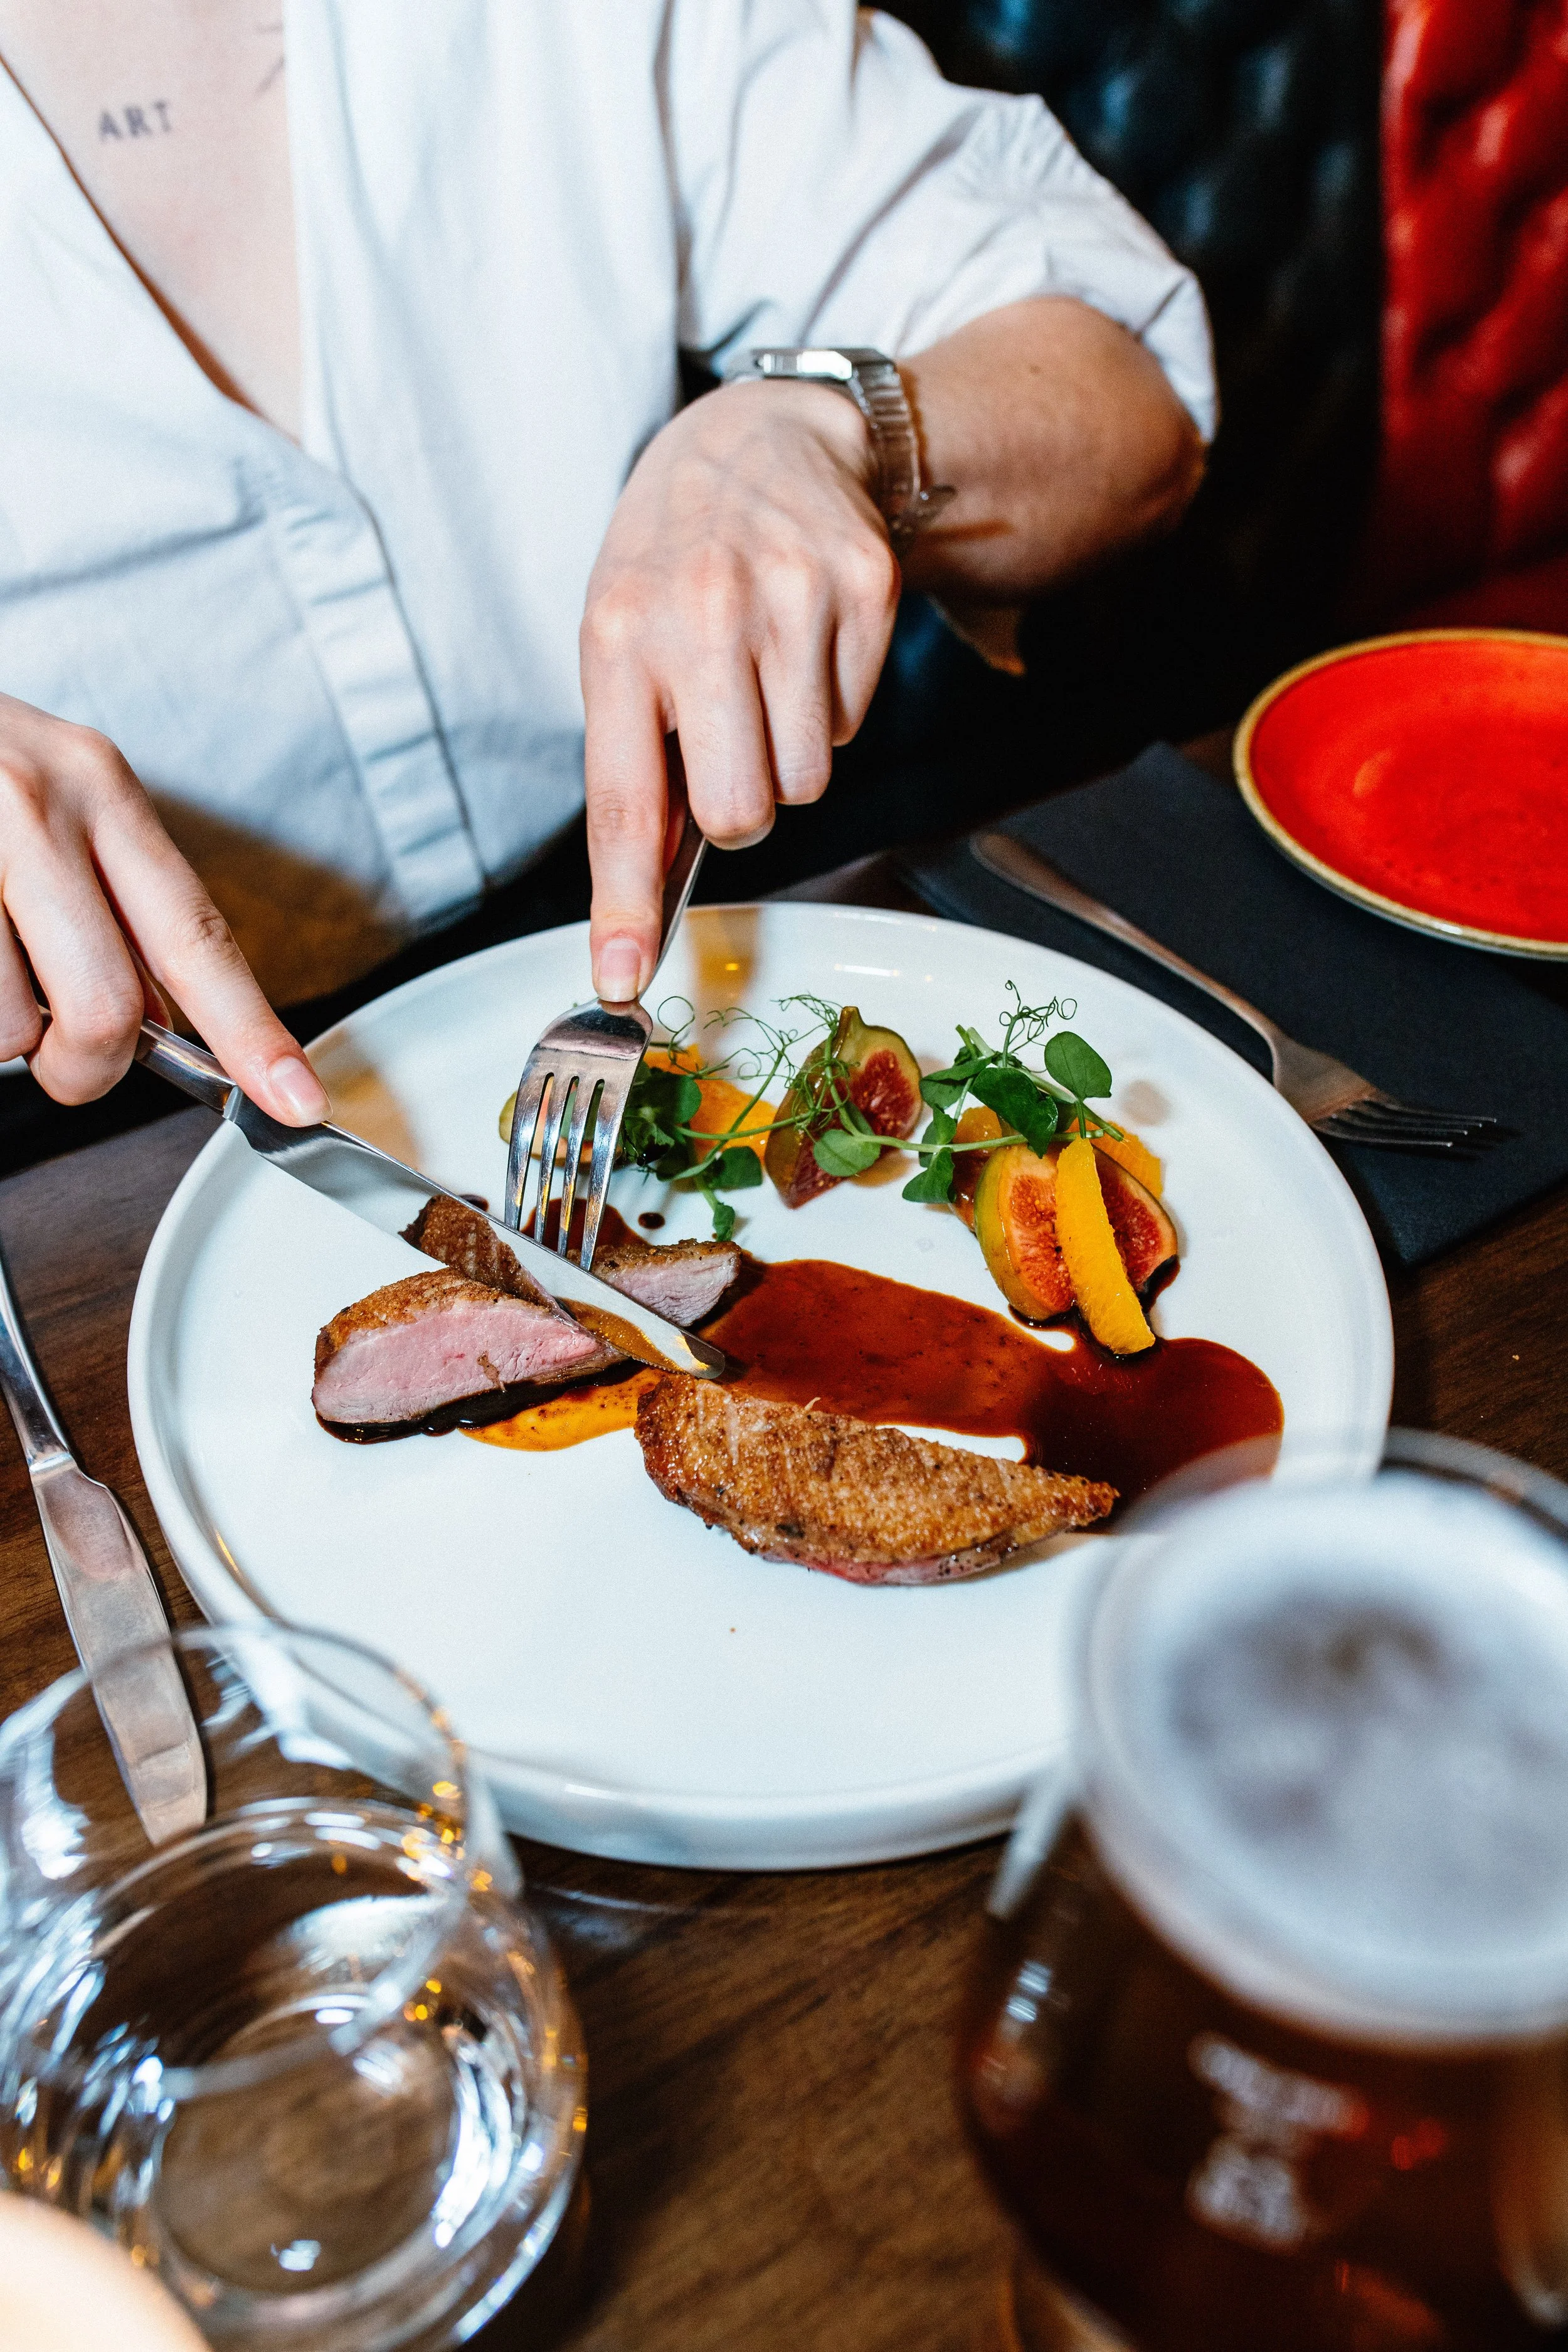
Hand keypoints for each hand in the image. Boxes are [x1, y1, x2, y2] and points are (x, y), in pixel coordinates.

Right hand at [0, 691, 328, 1119]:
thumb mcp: (56, 800)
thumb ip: (119, 902)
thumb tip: (173, 1018)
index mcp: (99, 787)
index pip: (198, 934)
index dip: (253, 1033)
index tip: (295, 1099)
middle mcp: (36, 804)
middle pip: (106, 1010)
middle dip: (86, 1069)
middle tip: (62, 1058)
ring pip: (7, 1026)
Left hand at [580, 379, 899, 998]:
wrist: (763, 437)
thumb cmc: (673, 556)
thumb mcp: (618, 637)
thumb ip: (631, 760)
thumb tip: (642, 893)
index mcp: (619, 636)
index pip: (625, 801)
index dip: (626, 901)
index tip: (622, 974)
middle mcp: (703, 614)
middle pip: (741, 812)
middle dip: (739, 806)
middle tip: (728, 745)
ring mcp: (791, 598)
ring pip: (807, 781)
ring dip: (788, 755)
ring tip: (765, 677)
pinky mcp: (863, 589)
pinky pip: (853, 727)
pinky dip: (831, 707)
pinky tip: (805, 647)